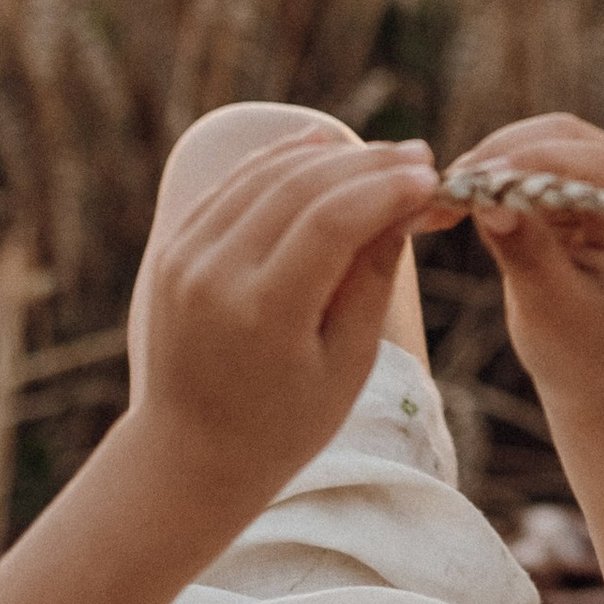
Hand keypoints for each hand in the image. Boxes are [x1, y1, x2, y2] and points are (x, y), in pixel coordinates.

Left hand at [131, 131, 440, 520]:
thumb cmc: (284, 423)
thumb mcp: (348, 364)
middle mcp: (213, 276)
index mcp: (261, 314)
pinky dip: (280, 160)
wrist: (189, 454)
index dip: (387, 189)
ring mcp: (184, 258)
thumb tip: (407, 205)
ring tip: (383, 153)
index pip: (332, 221)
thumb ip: (374, 278)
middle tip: (419, 157)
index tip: (431, 178)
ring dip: (329, 155)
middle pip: (300, 187)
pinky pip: (233, 184)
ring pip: (265, 174)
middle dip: (368, 164)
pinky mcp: (172, 249)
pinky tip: (324, 149)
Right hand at [439, 119, 603, 420]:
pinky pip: (540, 165)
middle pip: (571, 139)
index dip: (532, 159)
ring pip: (551, 143)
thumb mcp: (550, 307)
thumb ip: (525, 251)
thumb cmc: (580, 354)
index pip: (592, 162)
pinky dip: (503, 174)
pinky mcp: (584, 195)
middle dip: (509, 151)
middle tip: (454, 176)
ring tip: (452, 184)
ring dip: (500, 157)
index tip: (477, 176)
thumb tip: (488, 199)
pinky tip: (465, 194)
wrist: (599, 381)